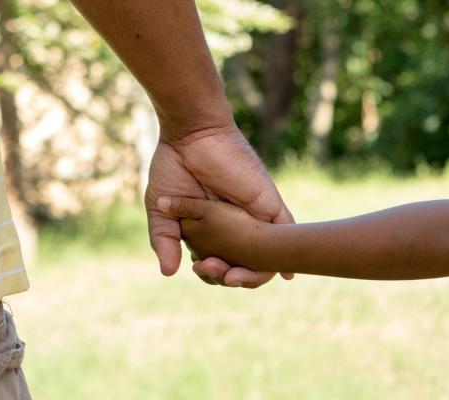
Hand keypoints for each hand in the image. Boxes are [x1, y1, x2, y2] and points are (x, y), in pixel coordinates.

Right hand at [144, 126, 294, 287]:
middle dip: (230, 277)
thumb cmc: (172, 167)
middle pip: (242, 265)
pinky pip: (284, 230)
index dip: (211, 274)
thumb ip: (164, 240)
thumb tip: (168, 273)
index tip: (198, 268)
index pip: (218, 264)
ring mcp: (252, 216)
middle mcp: (234, 226)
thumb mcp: (161, 210)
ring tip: (234, 276)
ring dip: (254, 274)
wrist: (190, 134)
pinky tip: (287, 274)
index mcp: (211, 230)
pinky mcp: (267, 203)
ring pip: (264, 256)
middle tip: (212, 269)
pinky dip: (287, 254)